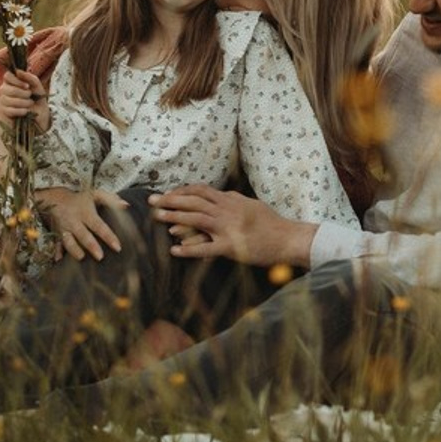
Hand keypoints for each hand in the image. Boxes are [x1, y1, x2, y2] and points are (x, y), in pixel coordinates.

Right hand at [0, 68, 49, 130]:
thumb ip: (28, 76)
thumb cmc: (37, 94)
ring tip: (30, 103)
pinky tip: (26, 111)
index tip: (27, 86)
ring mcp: (3, 100)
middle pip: (6, 89)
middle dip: (22, 93)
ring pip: (6, 100)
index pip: (7, 76)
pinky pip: (8, 110)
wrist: (40, 110)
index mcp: (11, 80)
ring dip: (22, 102)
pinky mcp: (5, 111)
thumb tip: (18, 71)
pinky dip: (19, 111)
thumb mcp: (36, 84)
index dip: (16, 81)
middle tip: (30, 95)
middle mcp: (5, 89)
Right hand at [36, 186, 125, 260]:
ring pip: (68, 241)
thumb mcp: (95, 195)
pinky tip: (59, 260)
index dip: (108, 236)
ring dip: (74, 250)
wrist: (56, 198)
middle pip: (83, 235)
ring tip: (82, 258)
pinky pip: (56, 244)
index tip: (117, 247)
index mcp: (86, 213)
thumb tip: (126, 205)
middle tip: (100, 257)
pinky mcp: (57, 234)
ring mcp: (64, 228)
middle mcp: (75, 221)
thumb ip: (111, 200)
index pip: (99, 226)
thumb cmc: (81, 199)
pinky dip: (57, 252)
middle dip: (91, 246)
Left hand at [148, 184, 315, 266]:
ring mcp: (228, 228)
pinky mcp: (231, 247)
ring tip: (157, 218)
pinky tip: (174, 251)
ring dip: (175, 217)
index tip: (167, 193)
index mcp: (231, 200)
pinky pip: (205, 248)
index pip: (201, 190)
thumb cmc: (272, 223)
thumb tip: (221, 194)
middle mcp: (227, 210)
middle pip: (193, 201)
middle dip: (171, 200)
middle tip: (151, 201)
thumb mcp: (252, 204)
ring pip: (196, 219)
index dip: (182, 191)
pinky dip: (188, 249)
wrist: (288, 239)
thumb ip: (234, 199)